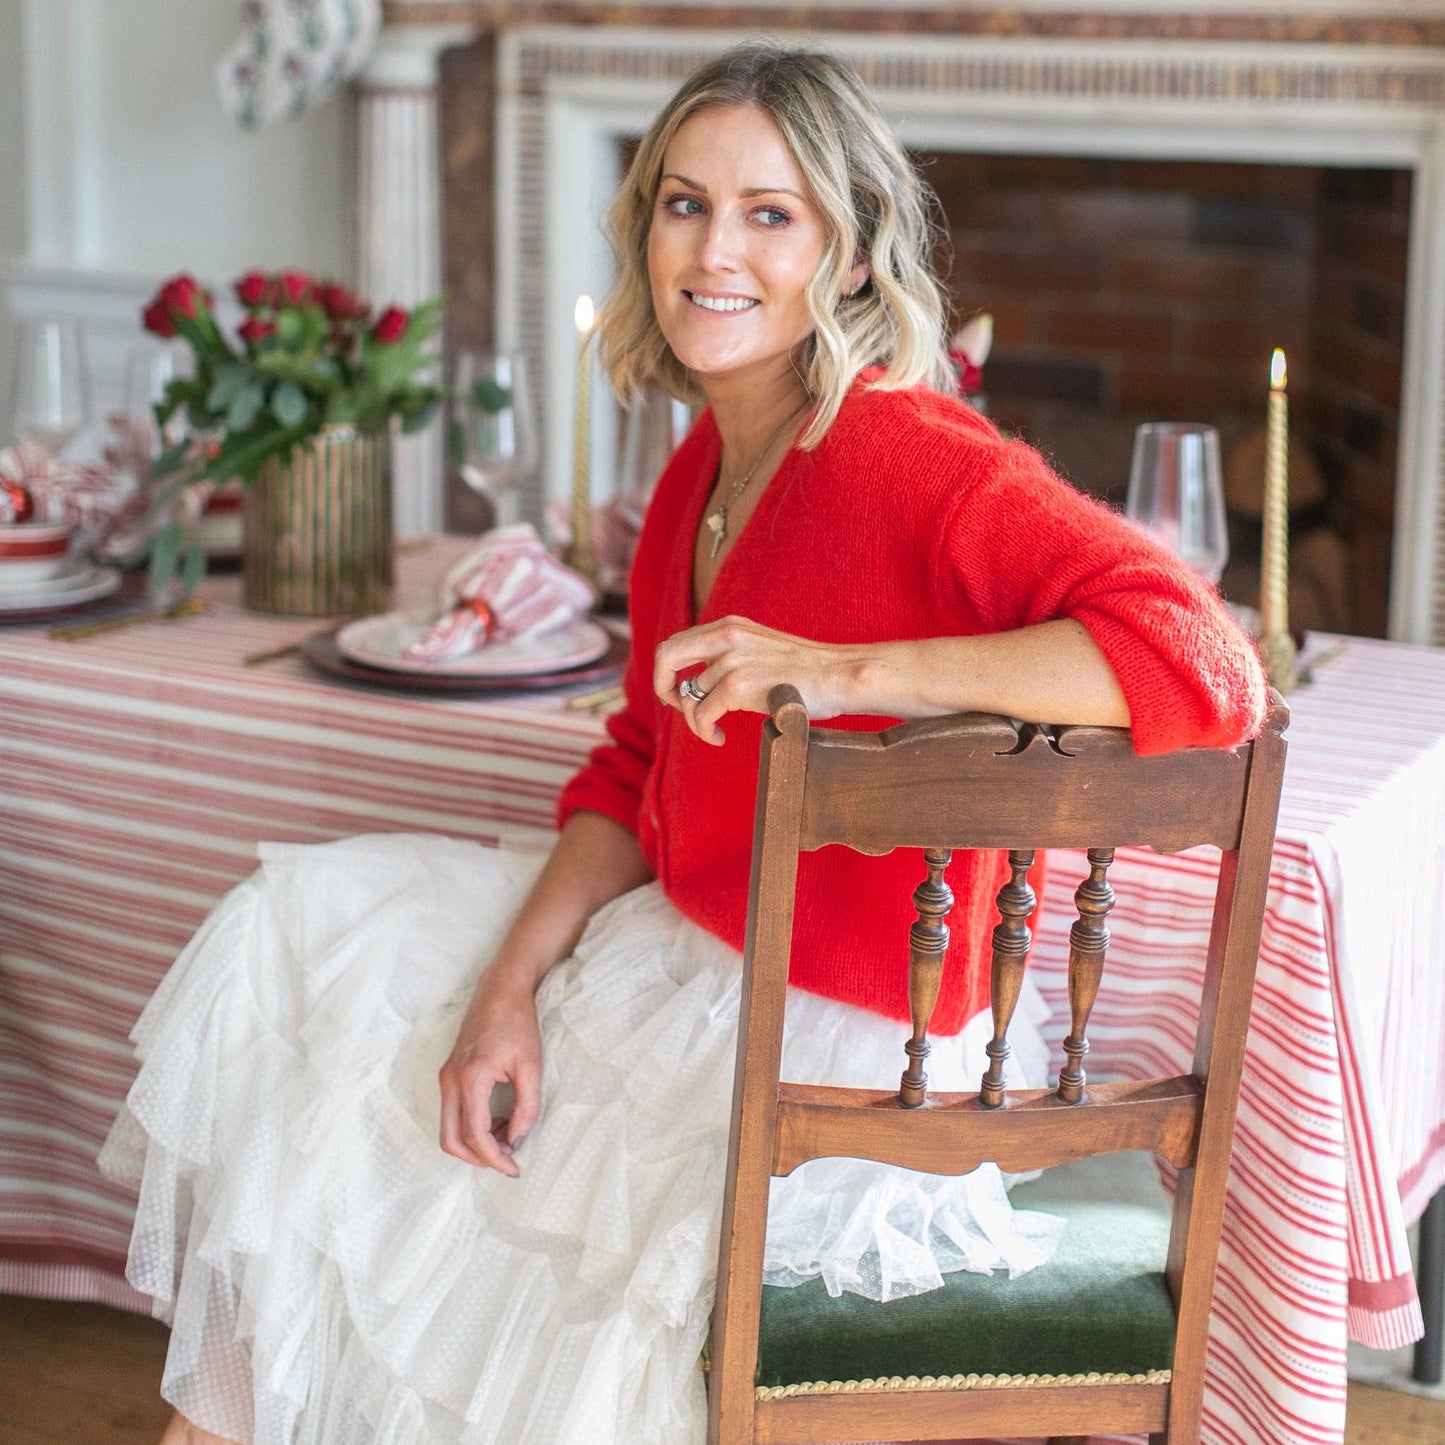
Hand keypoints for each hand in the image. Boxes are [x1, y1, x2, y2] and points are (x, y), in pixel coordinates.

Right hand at [438, 970, 541, 1176]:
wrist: (501, 990)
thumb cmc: (518, 1023)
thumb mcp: (531, 1066)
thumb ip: (526, 1107)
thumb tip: (516, 1140)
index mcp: (471, 1078)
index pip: (475, 1135)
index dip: (494, 1159)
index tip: (514, 1168)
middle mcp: (450, 1080)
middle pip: (451, 1140)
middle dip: (478, 1158)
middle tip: (507, 1160)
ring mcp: (446, 1077)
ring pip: (449, 1129)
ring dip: (475, 1142)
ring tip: (508, 1136)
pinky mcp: (449, 1074)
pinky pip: (453, 1112)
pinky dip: (471, 1126)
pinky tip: (499, 1120)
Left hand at [654, 615, 867, 745]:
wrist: (840, 675)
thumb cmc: (809, 671)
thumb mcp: (762, 649)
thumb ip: (733, 655)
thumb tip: (704, 680)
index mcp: (730, 627)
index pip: (677, 643)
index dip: (669, 671)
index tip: (680, 693)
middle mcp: (726, 637)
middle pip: (666, 657)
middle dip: (663, 688)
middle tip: (678, 710)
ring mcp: (731, 661)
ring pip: (686, 696)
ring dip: (696, 721)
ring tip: (714, 732)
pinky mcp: (738, 686)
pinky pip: (701, 715)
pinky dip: (705, 732)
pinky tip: (719, 739)